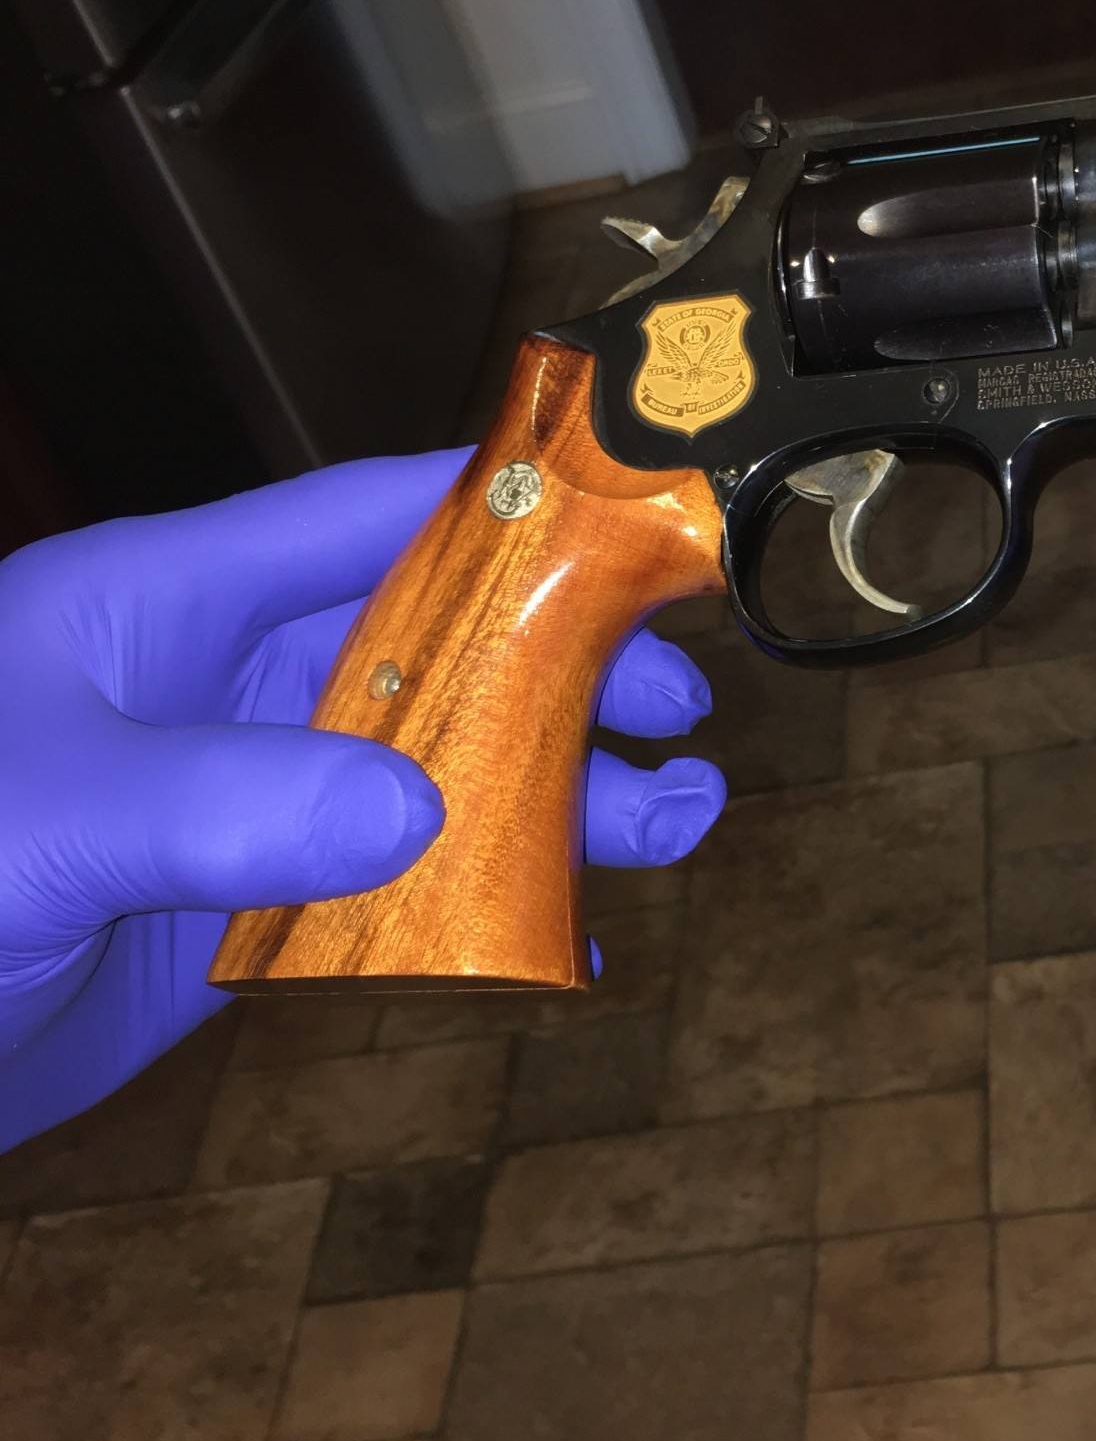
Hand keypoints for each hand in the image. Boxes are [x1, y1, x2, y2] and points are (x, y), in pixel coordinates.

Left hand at [0, 450, 724, 1150]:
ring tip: (680, 820)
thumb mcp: (45, 818)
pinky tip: (575, 930)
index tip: (644, 524)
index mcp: (166, 606)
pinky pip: (389, 895)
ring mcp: (235, 806)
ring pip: (430, 776)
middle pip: (429, 648)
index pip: (367, 519)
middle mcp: (218, 689)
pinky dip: (490, 907)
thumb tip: (423, 807)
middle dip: (566, 670)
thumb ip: (223, 801)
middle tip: (685, 707)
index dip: (509, 510)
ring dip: (555, 794)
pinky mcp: (237, 919)